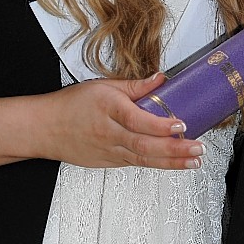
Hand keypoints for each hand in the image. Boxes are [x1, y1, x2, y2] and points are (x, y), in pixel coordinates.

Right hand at [34, 72, 206, 169]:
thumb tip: (161, 79)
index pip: (138, 120)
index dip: (161, 126)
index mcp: (109, 108)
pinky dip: (156, 164)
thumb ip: (135, 86)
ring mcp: (110, 151)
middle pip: (145, 145)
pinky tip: (175, 164)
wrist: (45, 128)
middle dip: (175, 150)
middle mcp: (110, 133)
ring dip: (172, 162)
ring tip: (194, 162)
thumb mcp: (103, 86)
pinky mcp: (109, 162)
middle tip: (197, 148)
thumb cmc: (72, 105)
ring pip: (144, 159)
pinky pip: (136, 163)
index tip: (181, 124)